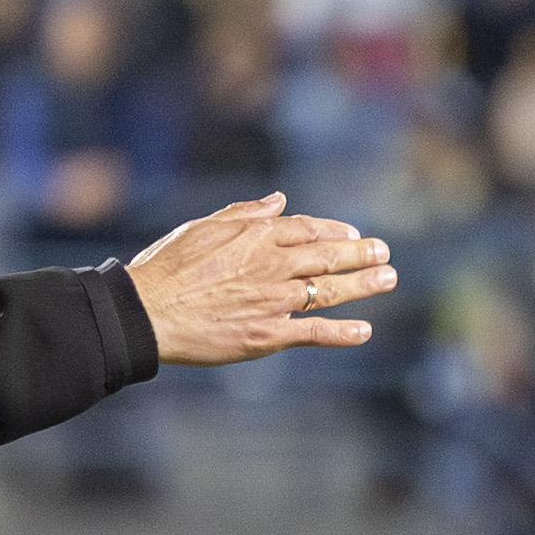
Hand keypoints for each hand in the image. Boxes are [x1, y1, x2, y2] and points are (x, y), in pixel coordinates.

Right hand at [124, 192, 395, 365]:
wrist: (147, 311)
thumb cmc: (166, 268)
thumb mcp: (201, 227)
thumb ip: (244, 213)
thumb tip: (278, 200)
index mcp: (254, 237)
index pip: (306, 229)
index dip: (333, 231)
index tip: (352, 235)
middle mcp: (271, 265)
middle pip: (327, 256)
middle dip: (361, 254)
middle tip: (384, 252)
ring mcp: (272, 301)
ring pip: (329, 290)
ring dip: (364, 284)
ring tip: (388, 278)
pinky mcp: (267, 334)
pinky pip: (314, 332)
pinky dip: (342, 331)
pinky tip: (364, 330)